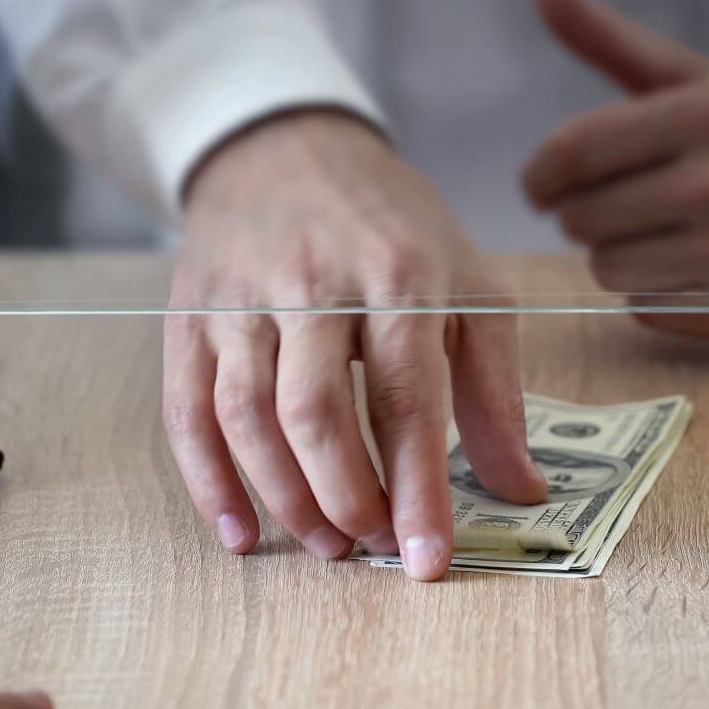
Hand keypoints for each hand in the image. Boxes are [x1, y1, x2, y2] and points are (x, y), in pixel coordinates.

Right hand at [167, 109, 546, 580]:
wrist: (286, 147)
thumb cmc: (392, 228)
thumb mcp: (469, 286)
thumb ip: (495, 391)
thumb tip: (521, 489)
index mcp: (399, 273)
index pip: (407, 396)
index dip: (417, 488)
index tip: (426, 561)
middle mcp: (313, 282)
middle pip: (317, 413)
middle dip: (346, 498)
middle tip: (372, 544)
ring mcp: (241, 298)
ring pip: (248, 418)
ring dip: (285, 498)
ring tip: (326, 544)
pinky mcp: (189, 316)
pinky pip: (187, 412)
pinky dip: (210, 483)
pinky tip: (241, 533)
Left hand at [522, 0, 708, 341]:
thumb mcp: (693, 80)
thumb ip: (609, 37)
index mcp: (706, 111)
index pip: (572, 152)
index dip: (541, 176)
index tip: (542, 187)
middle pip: (583, 218)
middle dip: (592, 217)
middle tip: (630, 209)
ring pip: (609, 270)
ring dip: (626, 260)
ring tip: (669, 240)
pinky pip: (649, 312)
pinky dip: (660, 298)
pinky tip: (697, 276)